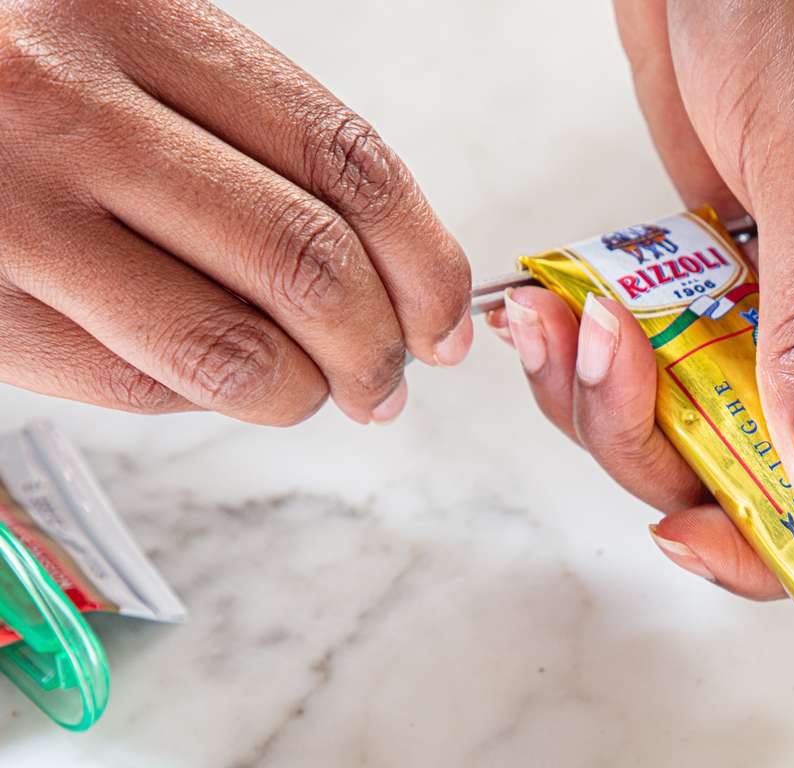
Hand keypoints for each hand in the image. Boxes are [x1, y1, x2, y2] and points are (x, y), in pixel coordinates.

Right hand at [0, 0, 470, 424]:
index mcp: (134, 18)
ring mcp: (9, 213)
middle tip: (391, 377)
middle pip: (305, 263)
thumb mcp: (125, 48)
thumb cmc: (12, 79)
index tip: (450, 317)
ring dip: (305, 393)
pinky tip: (209, 378)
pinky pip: (138, 390)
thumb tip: (402, 272)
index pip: (344, 160)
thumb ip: (249, 135)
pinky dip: (205, 402)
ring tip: (316, 391)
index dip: (426, 259)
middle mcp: (67, 108)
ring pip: (230, 352)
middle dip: (380, 346)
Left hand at [491, 0, 793, 598]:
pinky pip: (655, 368)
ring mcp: (784, 313)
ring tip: (569, 323)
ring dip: (615, 399)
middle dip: (667, 445)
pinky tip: (559, 312)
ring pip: (698, 429)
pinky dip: (598, 356)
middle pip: (772, 474)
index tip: (693, 539)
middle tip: (606, 370)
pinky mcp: (716, 287)